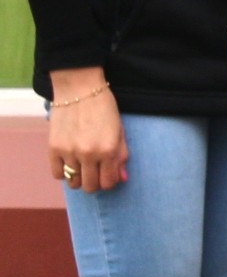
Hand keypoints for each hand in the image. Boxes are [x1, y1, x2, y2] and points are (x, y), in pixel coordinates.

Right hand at [47, 68, 124, 193]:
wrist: (79, 89)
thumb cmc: (104, 109)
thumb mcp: (120, 131)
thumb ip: (121, 156)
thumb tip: (123, 178)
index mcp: (109, 150)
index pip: (108, 182)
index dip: (109, 181)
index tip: (108, 174)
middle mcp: (88, 154)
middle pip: (90, 187)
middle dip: (95, 182)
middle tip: (95, 172)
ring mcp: (69, 152)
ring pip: (73, 183)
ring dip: (79, 178)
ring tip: (82, 166)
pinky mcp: (53, 148)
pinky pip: (57, 174)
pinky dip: (64, 172)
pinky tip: (70, 162)